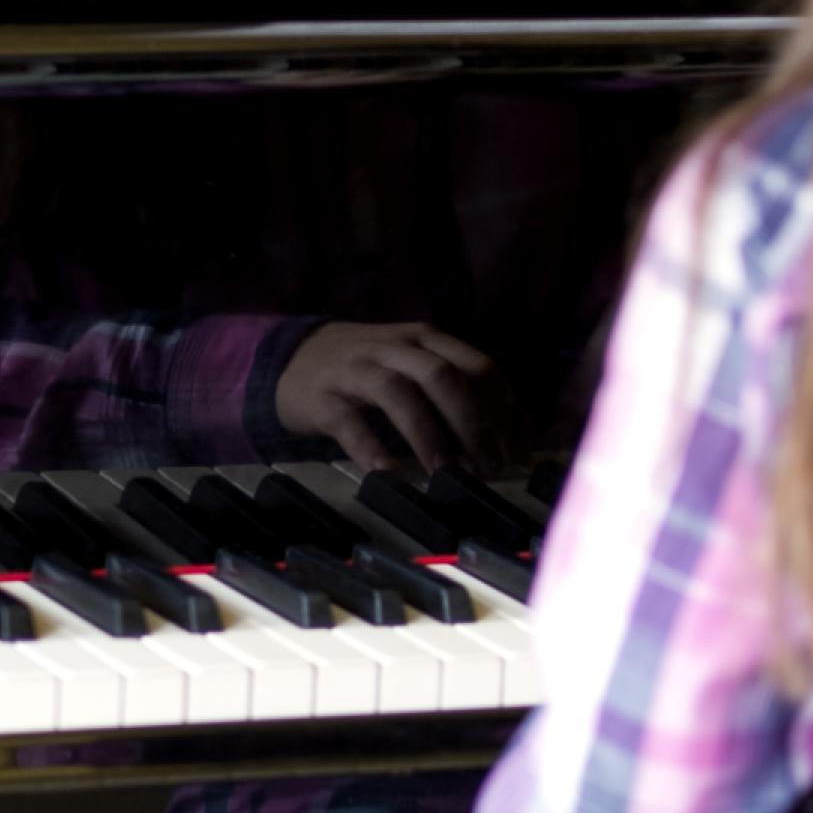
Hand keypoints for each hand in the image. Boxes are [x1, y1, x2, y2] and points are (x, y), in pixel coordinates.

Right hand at [276, 321, 517, 473]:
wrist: (293, 359)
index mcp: (427, 339)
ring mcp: (355, 368)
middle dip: (473, 424)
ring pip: (398, 392)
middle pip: (443, 376)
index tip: (519, 451)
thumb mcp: (414, 367)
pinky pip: (348, 420)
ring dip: (428, 434)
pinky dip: (370, 446)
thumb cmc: (369, 372)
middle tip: (490, 467)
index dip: (506, 410)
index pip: (479, 367)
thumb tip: (508, 438)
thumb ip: (455, 391)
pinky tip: (388, 471)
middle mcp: (394, 347)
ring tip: (446, 473)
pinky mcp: (321, 396)